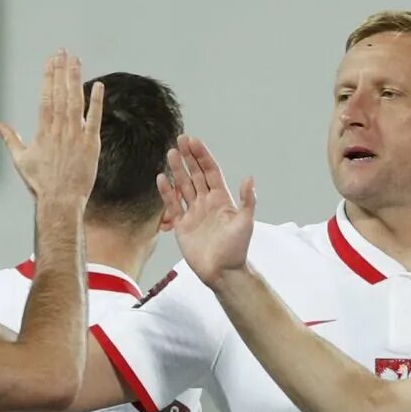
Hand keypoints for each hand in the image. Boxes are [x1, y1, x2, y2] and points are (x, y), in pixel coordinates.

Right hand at [0, 49, 101, 210]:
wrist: (60, 201)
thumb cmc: (40, 183)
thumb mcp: (20, 159)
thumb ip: (9, 138)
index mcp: (43, 131)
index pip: (46, 96)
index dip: (48, 76)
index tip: (51, 60)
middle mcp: (59, 130)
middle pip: (60, 94)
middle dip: (62, 71)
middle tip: (63, 51)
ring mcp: (76, 136)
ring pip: (76, 101)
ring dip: (76, 79)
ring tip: (76, 60)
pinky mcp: (90, 144)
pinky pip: (95, 119)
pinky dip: (96, 102)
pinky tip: (98, 86)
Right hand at [162, 135, 255, 283]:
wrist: (222, 271)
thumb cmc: (236, 249)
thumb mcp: (245, 223)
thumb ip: (246, 200)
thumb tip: (249, 178)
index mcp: (221, 199)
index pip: (210, 171)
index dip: (202, 156)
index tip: (194, 142)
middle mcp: (206, 202)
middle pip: (195, 174)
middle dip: (188, 158)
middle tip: (180, 140)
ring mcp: (193, 212)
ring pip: (183, 186)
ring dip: (177, 170)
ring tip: (170, 153)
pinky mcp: (182, 225)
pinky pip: (172, 205)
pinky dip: (166, 192)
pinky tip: (161, 178)